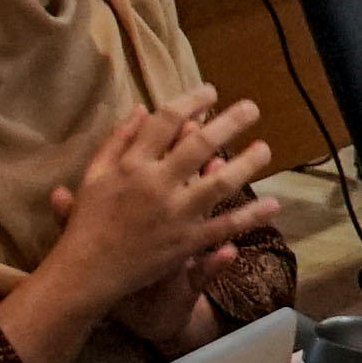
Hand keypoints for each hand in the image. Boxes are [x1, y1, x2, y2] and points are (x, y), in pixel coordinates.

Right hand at [45, 90, 275, 312]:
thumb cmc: (88, 221)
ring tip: (265, 148)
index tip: (210, 91)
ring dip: (247, 164)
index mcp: (132, 164)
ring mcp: (175, 214)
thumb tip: (140, 108)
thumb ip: (118, 140)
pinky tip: (273, 204)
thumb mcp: (94, 174)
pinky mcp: (187, 242)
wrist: (88, 271)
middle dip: (229, 123)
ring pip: (219, 183)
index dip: (191, 102)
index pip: (166, 122)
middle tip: (251, 108)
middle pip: (199, 145)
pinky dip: (251, 216)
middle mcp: (157, 184)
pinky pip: (225, 226)